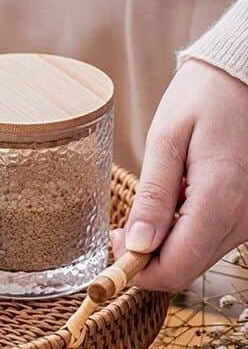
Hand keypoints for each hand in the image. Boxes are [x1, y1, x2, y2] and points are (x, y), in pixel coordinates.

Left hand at [111, 59, 247, 291]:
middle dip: (147, 258)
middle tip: (123, 226)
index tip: (115, 242)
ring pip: (196, 257)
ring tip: (151, 205)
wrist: (242, 79)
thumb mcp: (166, 140)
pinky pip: (209, 240)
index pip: (176, 267)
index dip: (138, 269)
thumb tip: (138, 245)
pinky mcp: (246, 215)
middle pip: (185, 269)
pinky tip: (174, 200)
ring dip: (164, 245)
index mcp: (220, 200)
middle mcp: (242, 218)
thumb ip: (153, 196)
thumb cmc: (202, 100)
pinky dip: (182, 232)